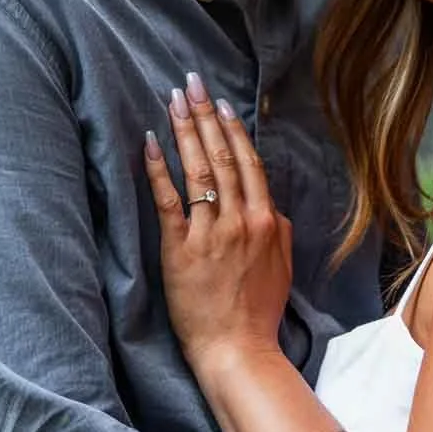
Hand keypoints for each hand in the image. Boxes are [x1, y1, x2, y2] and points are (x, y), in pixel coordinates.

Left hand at [145, 72, 292, 373]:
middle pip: (223, 156)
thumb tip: (266, 203)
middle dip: (204, 115)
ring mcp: (210, 234)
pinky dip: (159, 169)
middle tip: (190, 82)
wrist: (238, 349)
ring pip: (198, 171)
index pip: (249, 163)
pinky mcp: (181, 250)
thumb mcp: (281, 264)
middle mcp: (240, 221)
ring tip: (172, 100)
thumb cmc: (258, 310)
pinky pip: (169, 201)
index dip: (233, 128)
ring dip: (184, 131)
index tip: (219, 102)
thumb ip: (276, 228)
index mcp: (266, 221)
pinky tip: (151, 143)